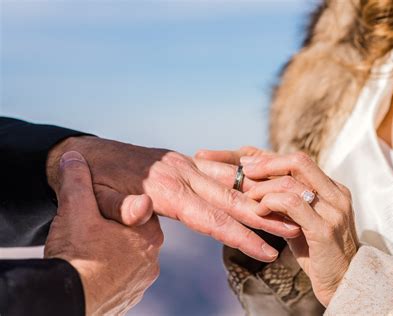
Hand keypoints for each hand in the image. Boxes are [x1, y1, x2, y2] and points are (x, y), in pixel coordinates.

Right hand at [44, 151, 162, 315]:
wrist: (68, 298)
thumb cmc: (77, 253)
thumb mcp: (75, 209)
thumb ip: (77, 181)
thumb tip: (74, 158)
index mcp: (149, 234)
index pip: (139, 211)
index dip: (117, 207)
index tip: (100, 210)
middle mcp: (152, 258)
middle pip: (134, 234)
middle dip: (115, 230)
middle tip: (91, 231)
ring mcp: (142, 281)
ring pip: (129, 257)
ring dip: (113, 253)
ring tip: (89, 251)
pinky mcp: (129, 298)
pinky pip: (122, 278)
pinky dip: (110, 273)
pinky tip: (93, 268)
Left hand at [47, 138, 298, 261]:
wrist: (89, 152)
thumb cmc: (93, 183)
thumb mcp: (97, 199)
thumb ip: (121, 207)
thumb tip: (140, 210)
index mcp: (165, 190)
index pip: (210, 217)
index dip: (239, 235)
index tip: (265, 250)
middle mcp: (182, 174)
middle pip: (229, 198)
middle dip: (262, 216)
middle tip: (292, 229)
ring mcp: (186, 164)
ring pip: (231, 180)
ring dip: (259, 194)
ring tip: (285, 207)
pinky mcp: (185, 161)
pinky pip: (221, 168)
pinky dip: (243, 177)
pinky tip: (260, 184)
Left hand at [240, 152, 358, 306]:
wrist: (344, 284)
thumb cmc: (318, 254)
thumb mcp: (300, 222)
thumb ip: (286, 203)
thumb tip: (257, 185)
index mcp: (334, 190)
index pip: (300, 162)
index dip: (272, 159)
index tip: (249, 162)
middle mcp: (337, 195)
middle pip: (299, 162)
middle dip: (267, 163)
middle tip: (245, 171)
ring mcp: (334, 211)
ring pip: (292, 182)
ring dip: (264, 187)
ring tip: (248, 198)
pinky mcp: (325, 229)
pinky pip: (292, 204)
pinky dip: (270, 202)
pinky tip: (259, 211)